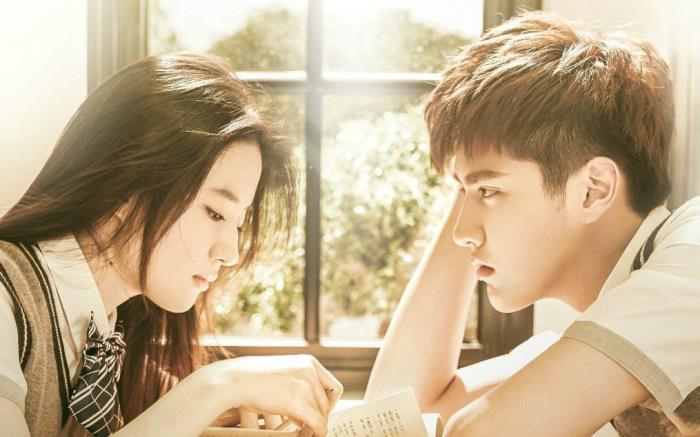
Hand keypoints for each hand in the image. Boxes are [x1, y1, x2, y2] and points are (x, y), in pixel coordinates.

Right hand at [203, 354, 342, 435]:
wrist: (235, 380)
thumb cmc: (251, 379)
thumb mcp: (280, 376)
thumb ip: (297, 388)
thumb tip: (304, 414)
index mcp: (308, 362)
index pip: (333, 386)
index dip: (329, 403)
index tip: (321, 413)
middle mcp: (311, 371)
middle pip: (327, 403)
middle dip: (320, 417)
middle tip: (310, 428)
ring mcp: (306, 386)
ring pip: (322, 414)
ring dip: (316, 427)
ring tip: (305, 433)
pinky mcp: (299, 402)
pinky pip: (318, 423)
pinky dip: (316, 433)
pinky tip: (309, 436)